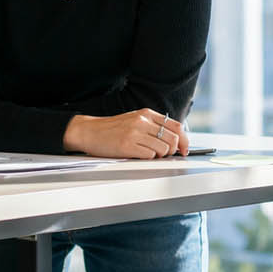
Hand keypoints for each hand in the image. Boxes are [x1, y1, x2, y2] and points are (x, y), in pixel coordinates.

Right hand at [64, 108, 187, 158]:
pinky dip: (148, 158)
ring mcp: (134, 133)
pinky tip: (138, 155)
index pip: (176, 126)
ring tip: (148, 153)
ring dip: (159, 155)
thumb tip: (174, 140)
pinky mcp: (127, 145)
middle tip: (164, 154)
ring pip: (163, 149)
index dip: (184, 140)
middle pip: (173, 139)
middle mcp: (142, 121)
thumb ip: (152, 126)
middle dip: (172, 151)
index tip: (184, 149)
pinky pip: (149, 156)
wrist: (88, 131)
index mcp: (146, 114)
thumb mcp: (134, 120)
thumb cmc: (110, 129)